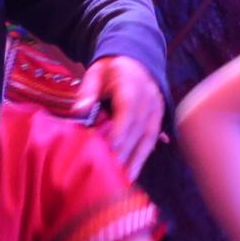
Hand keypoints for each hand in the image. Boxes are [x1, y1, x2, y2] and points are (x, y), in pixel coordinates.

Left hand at [74, 54, 163, 177]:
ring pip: (149, 136)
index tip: (110, 148)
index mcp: (132, 82)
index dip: (121, 129)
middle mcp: (149, 96)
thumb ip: (87, 92)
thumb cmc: (110, 70)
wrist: (134, 60)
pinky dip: (143, 156)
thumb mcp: (95, 74)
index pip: (129, 108)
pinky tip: (133, 173)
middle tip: (111, 172)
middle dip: (126, 150)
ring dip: (137, 159)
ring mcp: (157, 108)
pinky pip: (153, 139)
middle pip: (139, 126)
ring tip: (125, 180)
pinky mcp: (159, 117)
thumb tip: (80, 111)